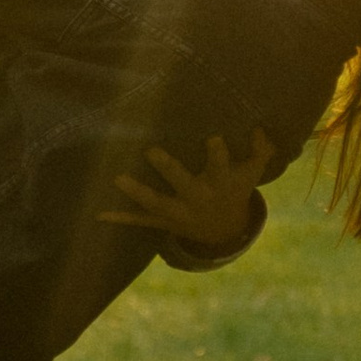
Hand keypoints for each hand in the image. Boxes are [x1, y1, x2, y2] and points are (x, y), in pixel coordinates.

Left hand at [98, 129, 278, 252]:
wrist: (223, 232)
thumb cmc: (236, 188)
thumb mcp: (253, 171)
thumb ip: (261, 150)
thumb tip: (262, 128)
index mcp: (220, 182)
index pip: (221, 166)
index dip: (217, 154)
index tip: (212, 137)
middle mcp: (197, 197)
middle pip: (183, 184)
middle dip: (169, 169)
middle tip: (152, 151)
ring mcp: (178, 211)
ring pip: (156, 202)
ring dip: (137, 192)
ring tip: (117, 179)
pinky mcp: (161, 221)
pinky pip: (139, 221)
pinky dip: (119, 218)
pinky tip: (98, 214)